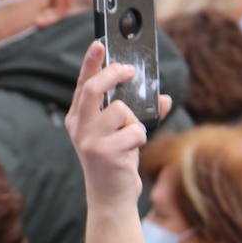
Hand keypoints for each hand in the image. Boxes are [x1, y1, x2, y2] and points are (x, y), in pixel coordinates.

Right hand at [64, 41, 172, 214]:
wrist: (111, 199)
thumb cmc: (117, 162)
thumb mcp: (121, 133)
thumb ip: (136, 112)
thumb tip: (163, 97)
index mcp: (78, 119)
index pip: (83, 84)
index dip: (91, 62)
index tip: (100, 43)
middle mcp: (79, 127)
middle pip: (95, 88)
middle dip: (114, 74)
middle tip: (129, 71)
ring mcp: (89, 140)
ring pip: (122, 111)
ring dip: (134, 122)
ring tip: (129, 139)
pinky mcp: (104, 152)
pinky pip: (135, 131)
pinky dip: (140, 139)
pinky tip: (131, 152)